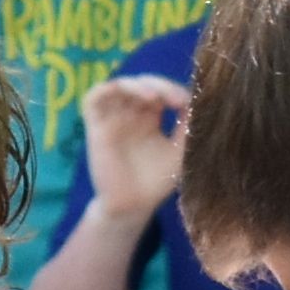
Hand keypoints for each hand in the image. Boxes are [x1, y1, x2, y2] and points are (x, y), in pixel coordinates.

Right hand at [74, 73, 189, 217]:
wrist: (134, 206)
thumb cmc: (157, 181)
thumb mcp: (181, 150)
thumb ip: (189, 126)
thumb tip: (198, 100)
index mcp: (149, 119)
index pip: (160, 91)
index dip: (174, 90)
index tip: (188, 103)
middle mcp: (129, 115)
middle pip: (142, 84)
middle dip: (160, 85)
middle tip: (176, 99)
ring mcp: (112, 119)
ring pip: (119, 86)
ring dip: (137, 85)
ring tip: (154, 96)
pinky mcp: (96, 128)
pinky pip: (92, 99)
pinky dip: (106, 88)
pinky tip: (125, 93)